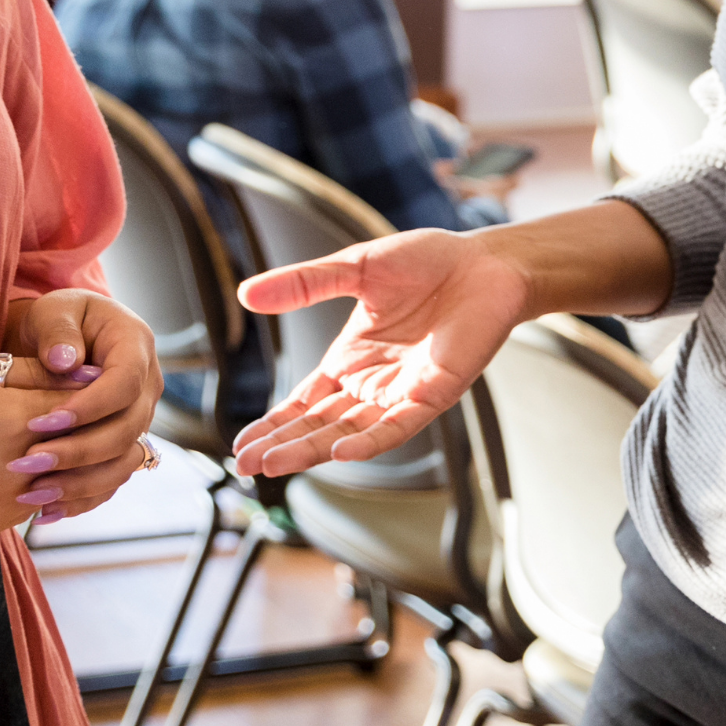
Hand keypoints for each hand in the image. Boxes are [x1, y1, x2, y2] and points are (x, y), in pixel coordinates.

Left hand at [0, 289, 162, 519]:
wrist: (62, 339)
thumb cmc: (58, 320)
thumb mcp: (55, 310)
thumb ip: (58, 331)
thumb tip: (66, 361)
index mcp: (136, 346)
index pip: (125, 383)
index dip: (88, 408)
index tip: (40, 423)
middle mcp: (147, 386)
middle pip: (127, 430)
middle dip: (77, 452)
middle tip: (27, 463)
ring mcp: (139, 419)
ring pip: (123, 462)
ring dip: (79, 483)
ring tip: (32, 493)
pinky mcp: (123, 445)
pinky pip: (112, 480)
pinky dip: (82, 500)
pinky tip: (45, 512)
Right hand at [0, 353, 93, 544]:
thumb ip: (27, 372)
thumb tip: (80, 370)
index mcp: (16, 421)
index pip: (78, 403)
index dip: (78, 389)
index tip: (71, 381)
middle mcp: (21, 469)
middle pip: (73, 445)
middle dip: (72, 426)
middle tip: (48, 410)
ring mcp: (5, 506)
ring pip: (53, 480)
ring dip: (49, 461)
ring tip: (14, 441)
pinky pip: (21, 506)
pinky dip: (19, 487)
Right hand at [232, 227, 528, 474]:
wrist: (485, 261)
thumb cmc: (429, 262)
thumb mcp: (355, 268)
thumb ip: (305, 283)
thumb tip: (247, 293)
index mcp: (352, 359)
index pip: (304, 403)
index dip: (273, 424)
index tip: (240, 446)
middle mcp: (373, 383)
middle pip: (320, 425)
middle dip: (283, 445)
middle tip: (246, 465)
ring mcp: (403, 392)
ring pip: (351, 432)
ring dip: (314, 449)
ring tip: (276, 464)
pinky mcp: (434, 394)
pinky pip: (398, 426)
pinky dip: (370, 441)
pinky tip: (341, 452)